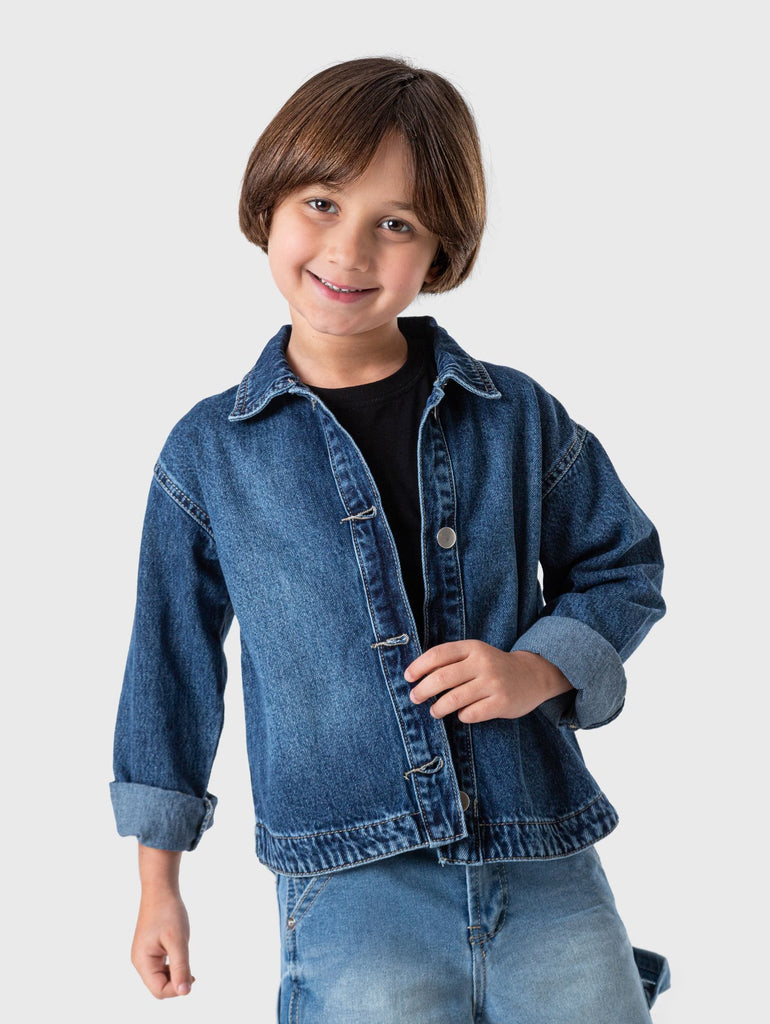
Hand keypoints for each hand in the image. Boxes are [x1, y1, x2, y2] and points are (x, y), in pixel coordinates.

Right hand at [131, 892, 194, 998]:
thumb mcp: (178, 940)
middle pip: (159, 986)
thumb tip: (184, 992)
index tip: (192, 976)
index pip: (159, 990)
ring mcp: (144, 955)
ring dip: (175, 974)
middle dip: (176, 982)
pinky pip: (161, 967)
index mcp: (143, 961)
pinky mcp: (150, 949)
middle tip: (192, 970)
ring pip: (161, 977)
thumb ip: (181, 967)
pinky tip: (181, 956)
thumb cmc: (168, 912)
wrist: (161, 889)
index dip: (176, 989)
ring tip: (186, 959)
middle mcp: (140, 961)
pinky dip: (173, 966)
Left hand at [404, 640, 573, 723]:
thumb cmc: (495, 666)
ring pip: (454, 699)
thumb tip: (418, 675)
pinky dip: (462, 716)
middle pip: (442, 678)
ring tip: (434, 711)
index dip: (419, 666)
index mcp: (473, 648)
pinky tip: (462, 714)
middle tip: (414, 697)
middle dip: (422, 690)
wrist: (533, 675)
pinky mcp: (502, 703)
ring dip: (438, 708)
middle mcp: (482, 663)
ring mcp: (493, 683)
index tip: (408, 677)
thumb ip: (452, 660)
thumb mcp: (476, 654)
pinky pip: (471, 714)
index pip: (438, 654)